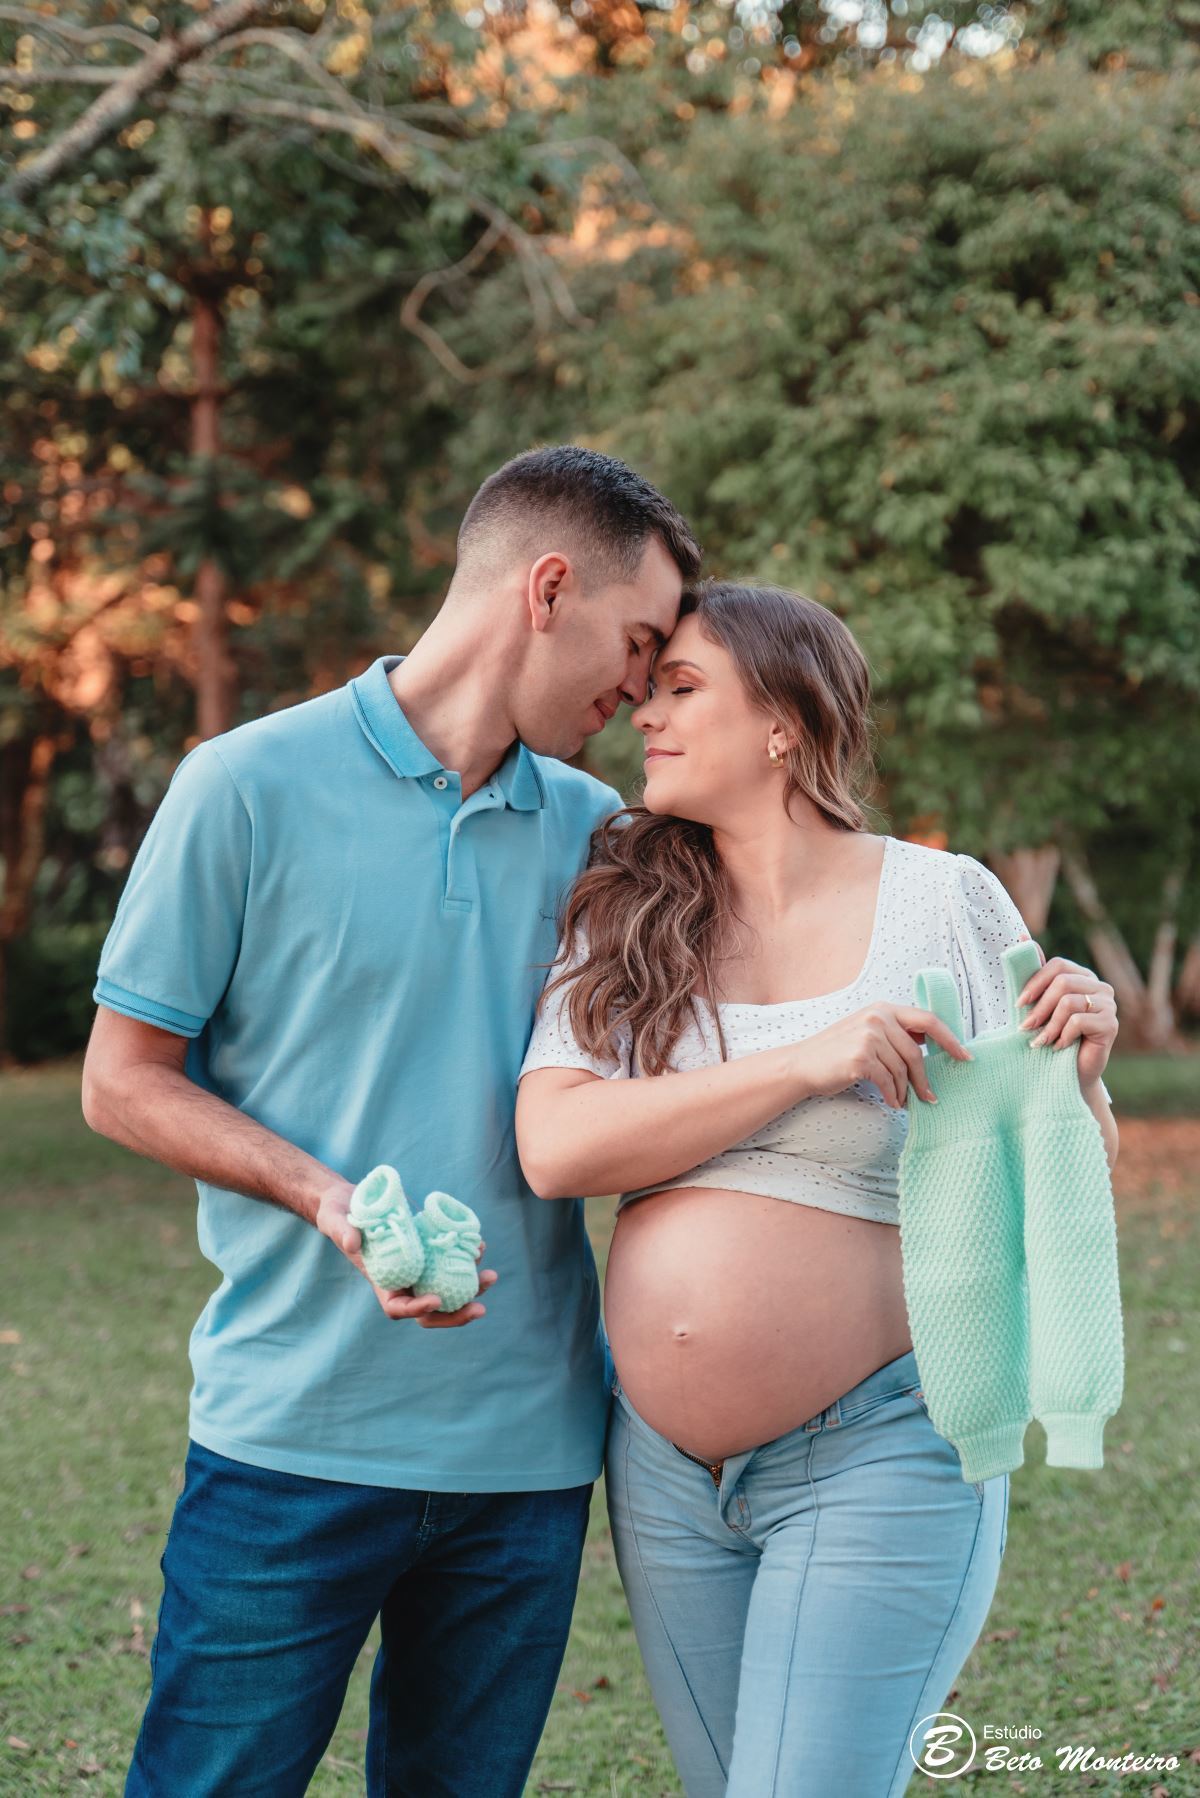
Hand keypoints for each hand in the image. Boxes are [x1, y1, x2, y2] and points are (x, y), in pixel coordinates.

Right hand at [314, 1178, 497, 1327]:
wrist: (353, 1201)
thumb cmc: (339, 1213)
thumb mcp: (335, 1220)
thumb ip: (342, 1231)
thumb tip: (353, 1243)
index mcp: (381, 1281)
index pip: (398, 1308)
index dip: (417, 1309)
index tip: (436, 1299)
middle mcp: (402, 1280)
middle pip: (431, 1309)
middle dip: (456, 1313)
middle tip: (480, 1307)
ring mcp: (418, 1267)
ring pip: (447, 1288)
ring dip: (471, 1288)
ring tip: (490, 1276)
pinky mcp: (428, 1250)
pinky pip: (450, 1262)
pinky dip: (466, 1259)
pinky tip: (479, 1246)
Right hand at [793, 1002, 974, 1109]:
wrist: (802, 1064)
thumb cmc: (837, 1052)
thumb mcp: (868, 1032)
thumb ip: (896, 1033)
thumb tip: (931, 1042)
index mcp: (883, 1008)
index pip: (928, 1020)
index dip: (950, 1039)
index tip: (965, 1057)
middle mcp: (877, 1018)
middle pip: (915, 1053)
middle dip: (925, 1079)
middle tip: (930, 1097)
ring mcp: (868, 1036)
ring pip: (902, 1070)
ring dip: (905, 1090)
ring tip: (903, 1101)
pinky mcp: (861, 1058)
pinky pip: (889, 1081)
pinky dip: (893, 1095)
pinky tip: (892, 1102)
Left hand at [1014, 946, 1116, 1090]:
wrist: (1072, 1073)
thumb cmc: (1054, 1036)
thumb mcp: (1042, 1005)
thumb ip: (1036, 975)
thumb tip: (1022, 938)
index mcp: (1083, 976)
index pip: (1058, 965)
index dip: (1036, 981)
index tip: (1019, 1002)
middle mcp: (1100, 986)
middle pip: (1063, 982)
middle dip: (1039, 1006)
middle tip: (1025, 1026)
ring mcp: (1109, 1004)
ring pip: (1069, 1002)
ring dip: (1049, 1025)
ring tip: (1040, 1041)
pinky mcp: (1111, 1024)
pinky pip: (1078, 1021)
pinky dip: (1063, 1035)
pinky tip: (1059, 1047)